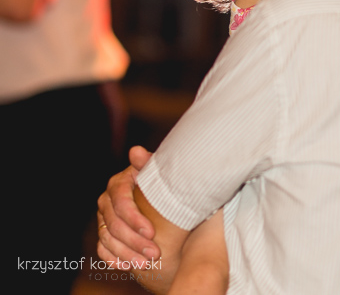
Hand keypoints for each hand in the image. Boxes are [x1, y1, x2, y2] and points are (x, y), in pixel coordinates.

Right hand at [97, 145, 159, 263]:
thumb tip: (135, 151)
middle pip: (114, 224)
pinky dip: (113, 260)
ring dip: (127, 254)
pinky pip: (103, 250)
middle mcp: (106, 201)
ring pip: (107, 239)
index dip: (134, 219)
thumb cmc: (159, 182)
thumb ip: (148, 162)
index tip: (151, 232)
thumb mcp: (156, 171)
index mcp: (118, 183)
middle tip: (154, 254)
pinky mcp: (103, 234)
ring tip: (146, 263)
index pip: (121, 202)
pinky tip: (128, 267)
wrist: (158, 196)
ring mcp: (103, 219)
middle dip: (134, 241)